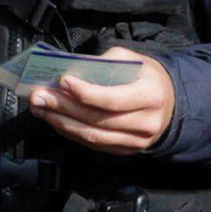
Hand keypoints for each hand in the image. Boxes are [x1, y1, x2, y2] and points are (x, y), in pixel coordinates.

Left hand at [28, 48, 175, 152]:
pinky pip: (93, 144)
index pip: (112, 99)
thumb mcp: (133, 60)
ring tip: (41, 109)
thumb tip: (72, 70)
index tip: (62, 82)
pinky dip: (71, 132)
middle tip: (39, 96)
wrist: (170, 104)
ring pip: (91, 135)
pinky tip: (56, 120)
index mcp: (150, 96)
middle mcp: (145, 123)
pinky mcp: (125, 151)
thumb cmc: (147, 77)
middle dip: (63, 107)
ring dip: (61, 122)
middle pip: (96, 119)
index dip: (85, 93)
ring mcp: (136, 142)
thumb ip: (105, 62)